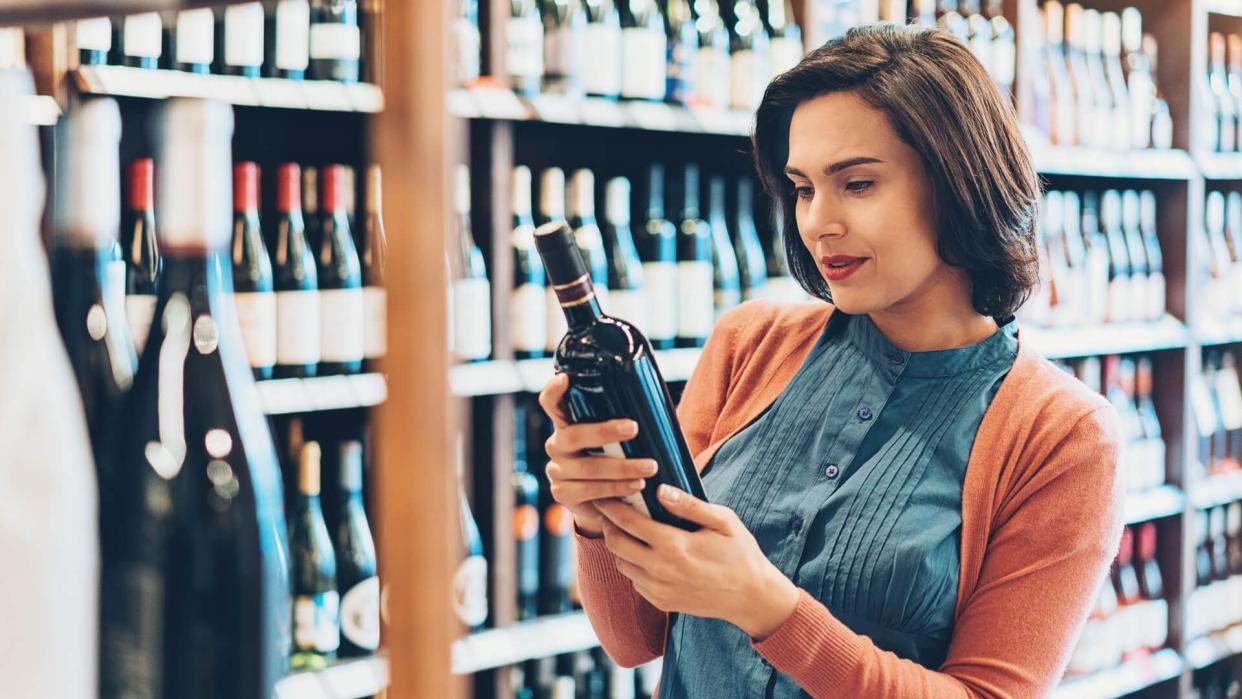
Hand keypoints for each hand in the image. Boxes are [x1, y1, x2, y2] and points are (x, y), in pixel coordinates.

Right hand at [538, 373, 659, 537]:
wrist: (602, 503)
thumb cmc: (614, 461)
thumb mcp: (614, 440)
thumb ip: (621, 423)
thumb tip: (655, 403)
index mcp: (567, 424)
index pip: (551, 403)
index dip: (554, 391)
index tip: (565, 379)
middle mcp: (556, 445)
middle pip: (573, 435)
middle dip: (604, 431)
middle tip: (633, 428)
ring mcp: (557, 471)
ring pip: (588, 468)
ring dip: (622, 468)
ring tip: (650, 467)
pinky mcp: (563, 494)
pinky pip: (590, 491)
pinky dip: (617, 488)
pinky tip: (636, 486)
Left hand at [595, 485, 800, 640]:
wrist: (751, 598)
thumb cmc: (740, 553)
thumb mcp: (722, 521)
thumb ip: (689, 505)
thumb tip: (660, 489)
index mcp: (673, 545)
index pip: (627, 522)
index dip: (611, 506)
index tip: (604, 494)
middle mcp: (660, 570)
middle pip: (615, 544)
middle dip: (608, 525)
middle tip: (612, 511)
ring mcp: (659, 589)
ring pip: (621, 563)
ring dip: (619, 546)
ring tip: (628, 530)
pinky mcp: (661, 602)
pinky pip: (635, 580)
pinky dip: (633, 565)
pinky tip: (645, 553)